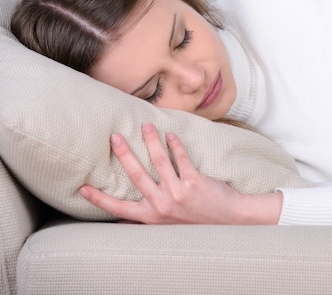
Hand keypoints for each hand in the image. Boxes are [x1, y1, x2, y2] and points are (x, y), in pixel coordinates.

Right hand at [79, 123, 282, 224]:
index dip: (100, 200)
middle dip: (124, 154)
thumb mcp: (169, 224)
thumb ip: (151, 214)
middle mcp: (162, 206)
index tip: (83, 188)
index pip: (119, 209)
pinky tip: (170, 135)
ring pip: (159, 162)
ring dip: (150, 141)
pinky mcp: (194, 182)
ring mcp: (178, 194)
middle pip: (136, 175)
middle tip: (114, 137)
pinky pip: (180, 159)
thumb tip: (129, 210)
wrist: (228, 220)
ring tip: (146, 126)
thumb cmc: (197, 220)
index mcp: (152, 217)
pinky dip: (174, 144)